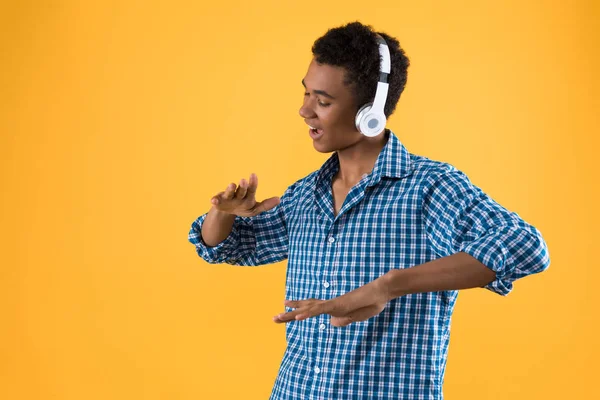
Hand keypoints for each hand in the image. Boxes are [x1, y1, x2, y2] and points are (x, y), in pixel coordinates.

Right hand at [210, 173, 279, 216]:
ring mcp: (227, 198)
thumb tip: (279, 199)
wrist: (227, 211)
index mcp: (247, 195)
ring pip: (229, 193)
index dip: (253, 183)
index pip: (252, 189)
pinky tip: (213, 200)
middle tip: (244, 180)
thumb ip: (266, 205)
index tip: (253, 175)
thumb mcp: (255, 209)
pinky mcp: (218, 202)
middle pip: (241, 191)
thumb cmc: (243, 207)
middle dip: (243, 186)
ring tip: (232, 185)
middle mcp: (238, 194)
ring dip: (230, 189)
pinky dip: (215, 200)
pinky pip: (216, 200)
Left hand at [273, 277, 391, 326]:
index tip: (285, 308)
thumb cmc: (371, 302)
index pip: (312, 308)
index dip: (299, 309)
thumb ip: (344, 320)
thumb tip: (332, 324)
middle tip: (273, 318)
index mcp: (334, 307)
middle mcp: (330, 304)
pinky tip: (298, 317)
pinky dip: (308, 313)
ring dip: (293, 314)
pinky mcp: (338, 305)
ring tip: (278, 317)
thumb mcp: (356, 316)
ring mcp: (333, 304)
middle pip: (306, 308)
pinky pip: (320, 310)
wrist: (381, 292)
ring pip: (309, 309)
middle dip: (289, 313)